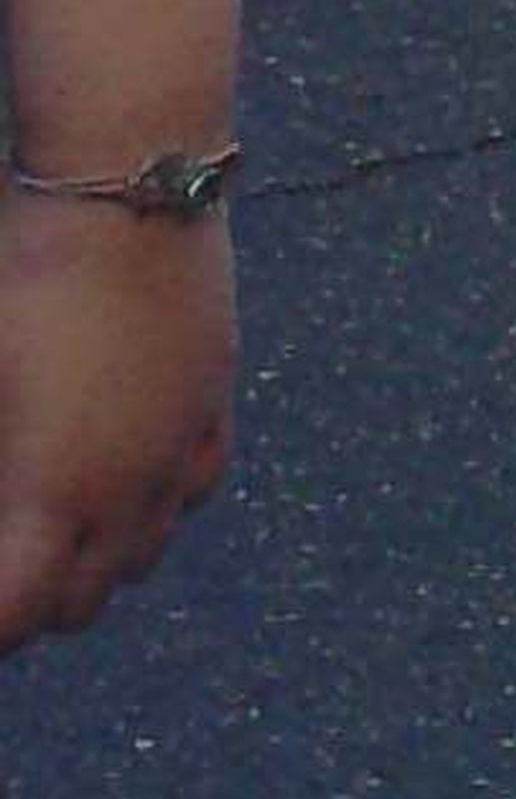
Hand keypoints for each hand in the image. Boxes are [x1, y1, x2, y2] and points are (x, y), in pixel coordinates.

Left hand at [0, 198, 232, 654]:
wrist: (128, 183)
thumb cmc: (19, 273)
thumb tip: (0, 477)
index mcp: (53, 494)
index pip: (17, 615)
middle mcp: (128, 491)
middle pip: (78, 601)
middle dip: (28, 603)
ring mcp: (178, 448)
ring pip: (139, 558)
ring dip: (91, 564)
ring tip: (46, 531)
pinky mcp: (211, 402)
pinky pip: (189, 494)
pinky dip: (150, 510)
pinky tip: (115, 475)